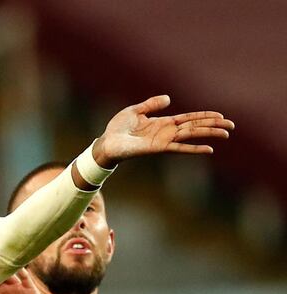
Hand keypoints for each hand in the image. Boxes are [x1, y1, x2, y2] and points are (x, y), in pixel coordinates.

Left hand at [93, 95, 234, 166]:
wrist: (106, 142)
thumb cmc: (117, 129)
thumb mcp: (135, 110)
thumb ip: (152, 104)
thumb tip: (169, 99)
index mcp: (163, 122)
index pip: (189, 118)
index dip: (204, 116)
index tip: (221, 115)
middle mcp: (166, 132)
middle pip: (195, 126)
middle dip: (213, 125)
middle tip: (232, 126)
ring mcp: (164, 140)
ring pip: (191, 135)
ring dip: (209, 134)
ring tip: (226, 134)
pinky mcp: (158, 148)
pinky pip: (180, 148)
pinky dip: (194, 148)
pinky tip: (209, 150)